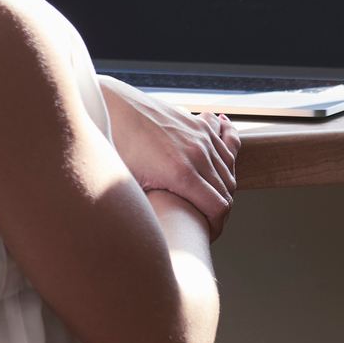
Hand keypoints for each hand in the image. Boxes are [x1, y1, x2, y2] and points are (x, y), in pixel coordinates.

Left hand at [101, 77, 240, 238]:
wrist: (114, 107)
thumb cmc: (117, 148)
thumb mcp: (130, 186)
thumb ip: (150, 207)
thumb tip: (158, 232)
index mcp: (181, 174)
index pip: (219, 207)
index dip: (216, 226)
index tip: (206, 235)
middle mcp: (197, 154)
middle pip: (227, 190)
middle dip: (221, 211)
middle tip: (208, 223)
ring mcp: (200, 136)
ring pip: (229, 170)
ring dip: (225, 188)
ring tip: (212, 202)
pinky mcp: (198, 125)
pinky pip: (226, 146)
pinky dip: (229, 160)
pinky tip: (227, 167)